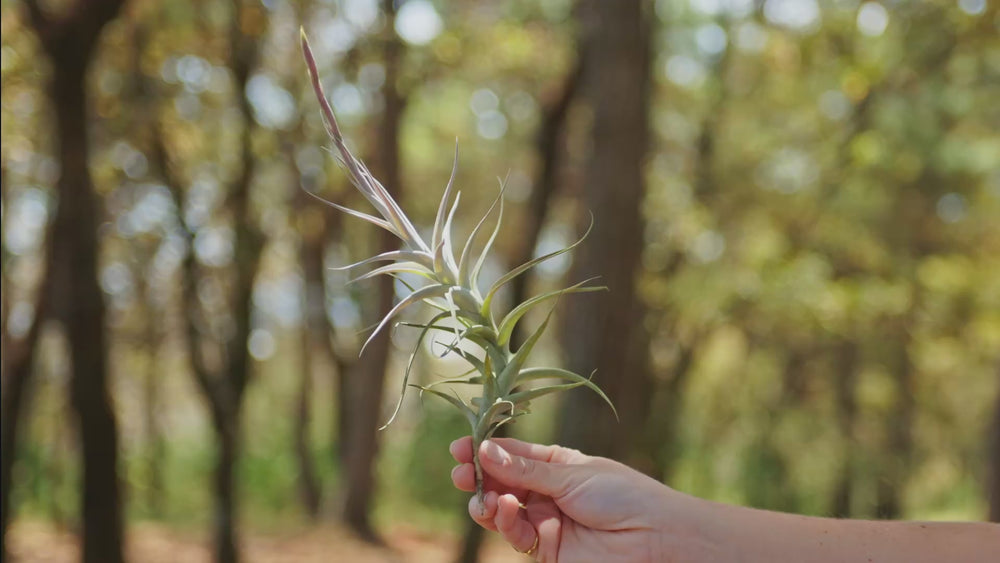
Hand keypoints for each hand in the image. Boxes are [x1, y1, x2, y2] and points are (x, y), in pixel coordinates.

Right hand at [449, 436, 675, 561]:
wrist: (653, 538)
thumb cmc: (622, 495)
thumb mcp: (572, 474)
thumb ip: (527, 471)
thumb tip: (485, 453)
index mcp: (558, 465)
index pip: (514, 455)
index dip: (486, 451)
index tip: (460, 448)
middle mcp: (549, 492)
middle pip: (503, 483)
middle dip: (479, 478)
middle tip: (460, 474)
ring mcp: (546, 521)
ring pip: (504, 511)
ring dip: (488, 503)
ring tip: (485, 499)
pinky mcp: (547, 550)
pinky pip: (517, 534)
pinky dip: (507, 522)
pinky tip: (507, 510)